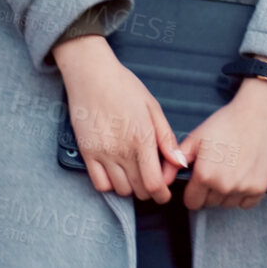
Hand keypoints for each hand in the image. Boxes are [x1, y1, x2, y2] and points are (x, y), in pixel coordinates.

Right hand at [53, 35, 185, 203]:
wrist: (91, 74)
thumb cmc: (124, 86)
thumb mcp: (152, 107)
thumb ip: (166, 137)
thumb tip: (179, 162)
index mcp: (142, 138)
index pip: (154, 183)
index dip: (162, 194)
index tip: (165, 191)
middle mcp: (122, 150)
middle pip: (139, 190)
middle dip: (149, 191)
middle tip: (151, 180)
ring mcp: (102, 153)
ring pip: (120, 190)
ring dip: (130, 187)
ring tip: (134, 173)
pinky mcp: (87, 152)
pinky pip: (99, 184)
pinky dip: (109, 185)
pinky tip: (116, 172)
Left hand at [180, 57, 266, 210]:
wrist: (258, 114)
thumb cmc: (227, 122)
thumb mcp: (197, 137)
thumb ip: (178, 159)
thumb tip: (164, 176)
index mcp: (204, 174)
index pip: (192, 202)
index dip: (193, 192)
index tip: (197, 183)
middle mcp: (223, 186)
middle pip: (210, 203)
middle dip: (210, 191)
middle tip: (217, 169)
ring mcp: (243, 188)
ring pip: (228, 203)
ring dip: (227, 193)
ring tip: (231, 170)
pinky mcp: (260, 187)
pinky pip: (246, 203)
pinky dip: (244, 194)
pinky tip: (243, 175)